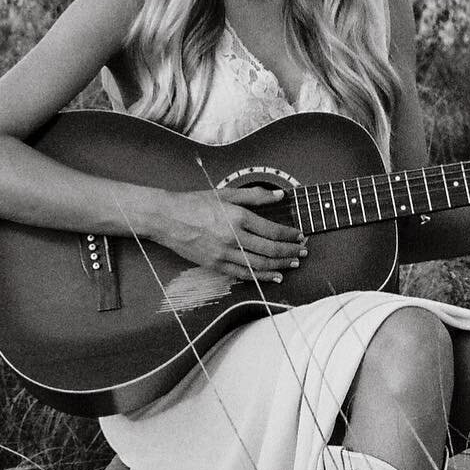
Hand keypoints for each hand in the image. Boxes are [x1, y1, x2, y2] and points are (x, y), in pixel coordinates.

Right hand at [152, 183, 305, 282]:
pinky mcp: (215, 265)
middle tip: (302, 252)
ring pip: (259, 265)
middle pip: (270, 250)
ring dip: (279, 266)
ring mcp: (224, 253)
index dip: (290, 235)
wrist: (167, 218)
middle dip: (290, 252)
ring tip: (292, 265)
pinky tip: (273, 276)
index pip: (272, 230)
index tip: (300, 236)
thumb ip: (254, 195)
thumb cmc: (195, 203)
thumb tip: (279, 195)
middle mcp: (233, 237)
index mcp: (237, 217)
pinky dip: (261, 276)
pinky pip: (243, 274)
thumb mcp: (225, 193)